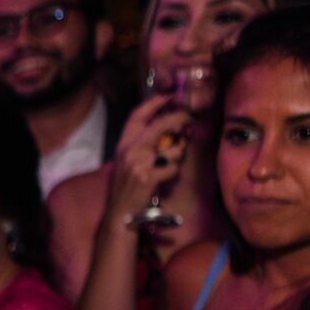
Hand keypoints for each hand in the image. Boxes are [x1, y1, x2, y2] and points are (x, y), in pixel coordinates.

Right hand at [106, 95, 192, 228]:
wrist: (120, 212)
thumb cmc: (126, 187)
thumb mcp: (127, 162)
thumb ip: (141, 145)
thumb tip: (168, 130)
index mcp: (123, 144)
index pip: (136, 116)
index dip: (154, 103)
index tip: (169, 96)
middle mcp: (129, 150)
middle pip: (160, 125)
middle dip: (178, 119)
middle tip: (189, 119)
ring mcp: (139, 163)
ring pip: (172, 147)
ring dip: (179, 153)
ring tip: (174, 159)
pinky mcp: (149, 176)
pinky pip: (173, 166)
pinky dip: (175, 171)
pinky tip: (168, 176)